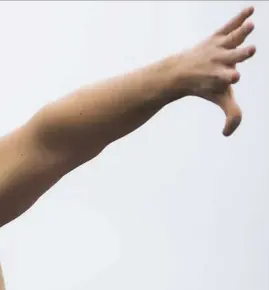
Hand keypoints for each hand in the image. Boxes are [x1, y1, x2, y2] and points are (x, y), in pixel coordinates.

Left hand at [176, 6, 255, 135]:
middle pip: (233, 57)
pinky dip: (239, 17)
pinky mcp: (218, 36)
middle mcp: (219, 61)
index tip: (234, 77)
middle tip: (250, 51)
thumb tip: (226, 134)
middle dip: (240, 54)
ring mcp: (218, 48)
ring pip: (232, 39)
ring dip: (241, 31)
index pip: (225, 78)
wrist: (181, 71)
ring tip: (250, 24)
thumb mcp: (220, 99)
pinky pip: (230, 25)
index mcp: (219, 77)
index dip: (229, 78)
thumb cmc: (206, 86)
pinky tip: (251, 9)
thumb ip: (231, 116)